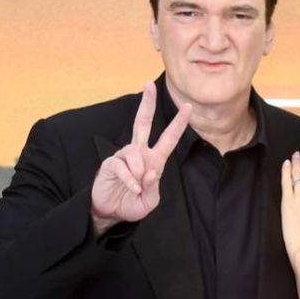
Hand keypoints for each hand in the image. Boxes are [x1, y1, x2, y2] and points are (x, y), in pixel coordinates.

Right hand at [91, 82, 191, 234]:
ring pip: (134, 152)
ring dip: (138, 171)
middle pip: (142, 122)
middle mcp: (139, 153)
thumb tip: (151, 172)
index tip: (188, 106)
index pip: (169, 138)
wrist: (111, 213)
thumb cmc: (133, 203)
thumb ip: (153, 187)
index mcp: (155, 159)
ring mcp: (124, 156)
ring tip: (137, 187)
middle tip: (148, 85)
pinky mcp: (110, 164)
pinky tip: (131, 187)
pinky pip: (122, 166)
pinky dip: (129, 179)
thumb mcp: (150, 200)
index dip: (178, 123)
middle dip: (147, 104)